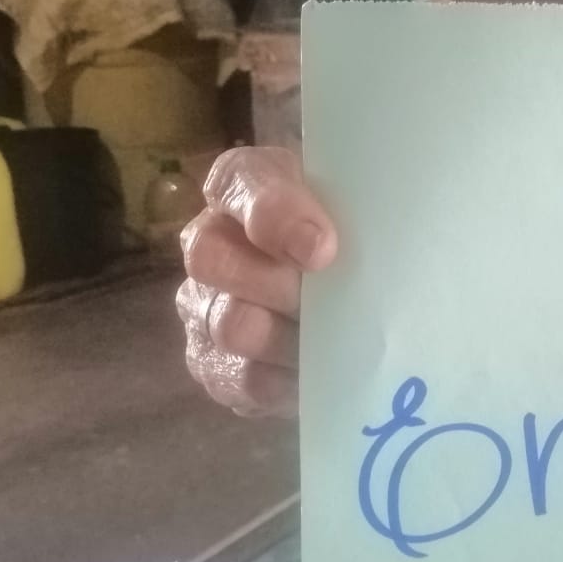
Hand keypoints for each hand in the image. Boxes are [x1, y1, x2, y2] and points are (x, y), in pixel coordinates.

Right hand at [176, 147, 337, 417]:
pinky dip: (284, 380)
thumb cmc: (352, 229)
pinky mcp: (215, 362)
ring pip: (228, 324)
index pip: (239, 182)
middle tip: (332, 300)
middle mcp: (210, 240)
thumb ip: (356, 206)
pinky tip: (316, 371)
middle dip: (279, 285)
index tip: (323, 249)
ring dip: (288, 336)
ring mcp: (204, 304)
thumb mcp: (358, 202)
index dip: (277, 217)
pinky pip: (240, 378)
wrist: (348, 281)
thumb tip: (341, 251)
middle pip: (209, 257)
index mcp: (245, 185)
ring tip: (333, 337)